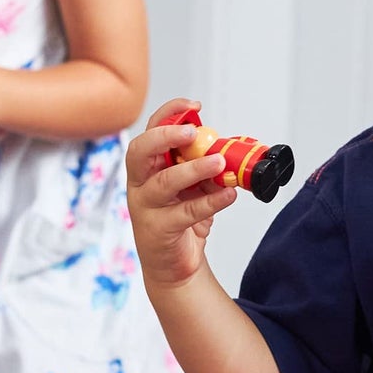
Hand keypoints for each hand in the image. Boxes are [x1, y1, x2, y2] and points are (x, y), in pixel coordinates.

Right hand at [126, 99, 239, 287]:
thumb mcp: (195, 187)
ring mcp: (146, 207)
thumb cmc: (181, 220)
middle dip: (165, 136)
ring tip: (218, 163)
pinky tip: (229, 195)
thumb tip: (231, 150)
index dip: (169, 114)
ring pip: (164, 182)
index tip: (194, 106)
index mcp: (148, 166)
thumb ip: (206, 168)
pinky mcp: (158, 230)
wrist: (173, 265)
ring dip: (193, 169)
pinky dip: (210, 202)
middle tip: (192, 133)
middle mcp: (140, 183)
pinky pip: (185, 212)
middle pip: (141, 151)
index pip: (151, 130)